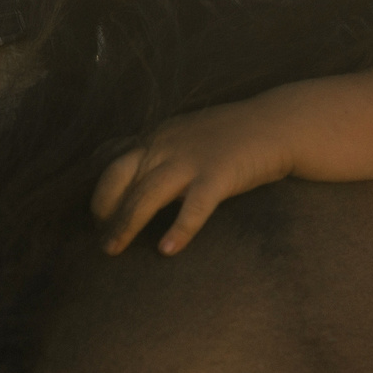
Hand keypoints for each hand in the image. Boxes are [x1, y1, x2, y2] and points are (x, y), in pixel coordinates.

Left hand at [89, 93, 300, 256]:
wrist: (277, 123)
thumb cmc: (230, 133)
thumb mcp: (184, 133)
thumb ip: (159, 149)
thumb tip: (133, 172)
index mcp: (157, 137)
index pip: (113, 162)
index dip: (100, 191)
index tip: (95, 217)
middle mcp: (166, 146)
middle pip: (120, 178)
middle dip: (104, 209)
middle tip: (100, 239)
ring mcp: (191, 160)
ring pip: (147, 194)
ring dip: (127, 223)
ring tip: (113, 249)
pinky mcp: (218, 175)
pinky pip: (194, 206)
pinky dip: (179, 228)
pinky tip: (167, 250)